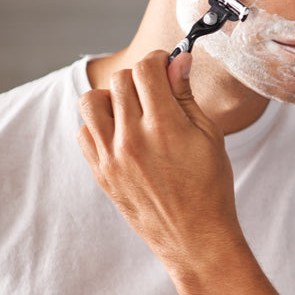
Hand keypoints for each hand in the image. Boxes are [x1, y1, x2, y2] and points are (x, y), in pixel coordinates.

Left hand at [77, 50, 241, 276]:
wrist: (193, 235)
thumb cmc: (210, 186)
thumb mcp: (209, 135)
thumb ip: (186, 96)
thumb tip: (179, 62)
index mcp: (163, 126)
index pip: (146, 70)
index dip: (158, 60)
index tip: (166, 64)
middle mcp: (131, 138)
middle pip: (120, 81)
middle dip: (140, 76)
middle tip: (156, 87)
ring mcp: (110, 157)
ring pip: (92, 102)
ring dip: (112, 97)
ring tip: (132, 108)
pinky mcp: (100, 172)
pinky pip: (85, 133)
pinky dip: (99, 125)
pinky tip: (122, 133)